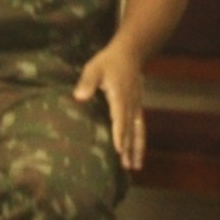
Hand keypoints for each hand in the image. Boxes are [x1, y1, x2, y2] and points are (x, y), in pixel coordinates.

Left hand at [73, 42, 149, 170]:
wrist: (130, 53)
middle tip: (127, 167)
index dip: (119, 135)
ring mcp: (136, 106)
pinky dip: (140, 141)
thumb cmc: (109, 61)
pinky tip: (137, 152)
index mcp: (120, 97)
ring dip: (137, 149)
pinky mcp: (137, 107)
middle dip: (129, 149)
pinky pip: (140, 126)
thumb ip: (87, 82)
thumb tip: (79, 97)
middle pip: (131, 130)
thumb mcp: (94, 67)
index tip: (118, 150)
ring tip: (136, 166)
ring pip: (139, 131)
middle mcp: (131, 104)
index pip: (120, 119)